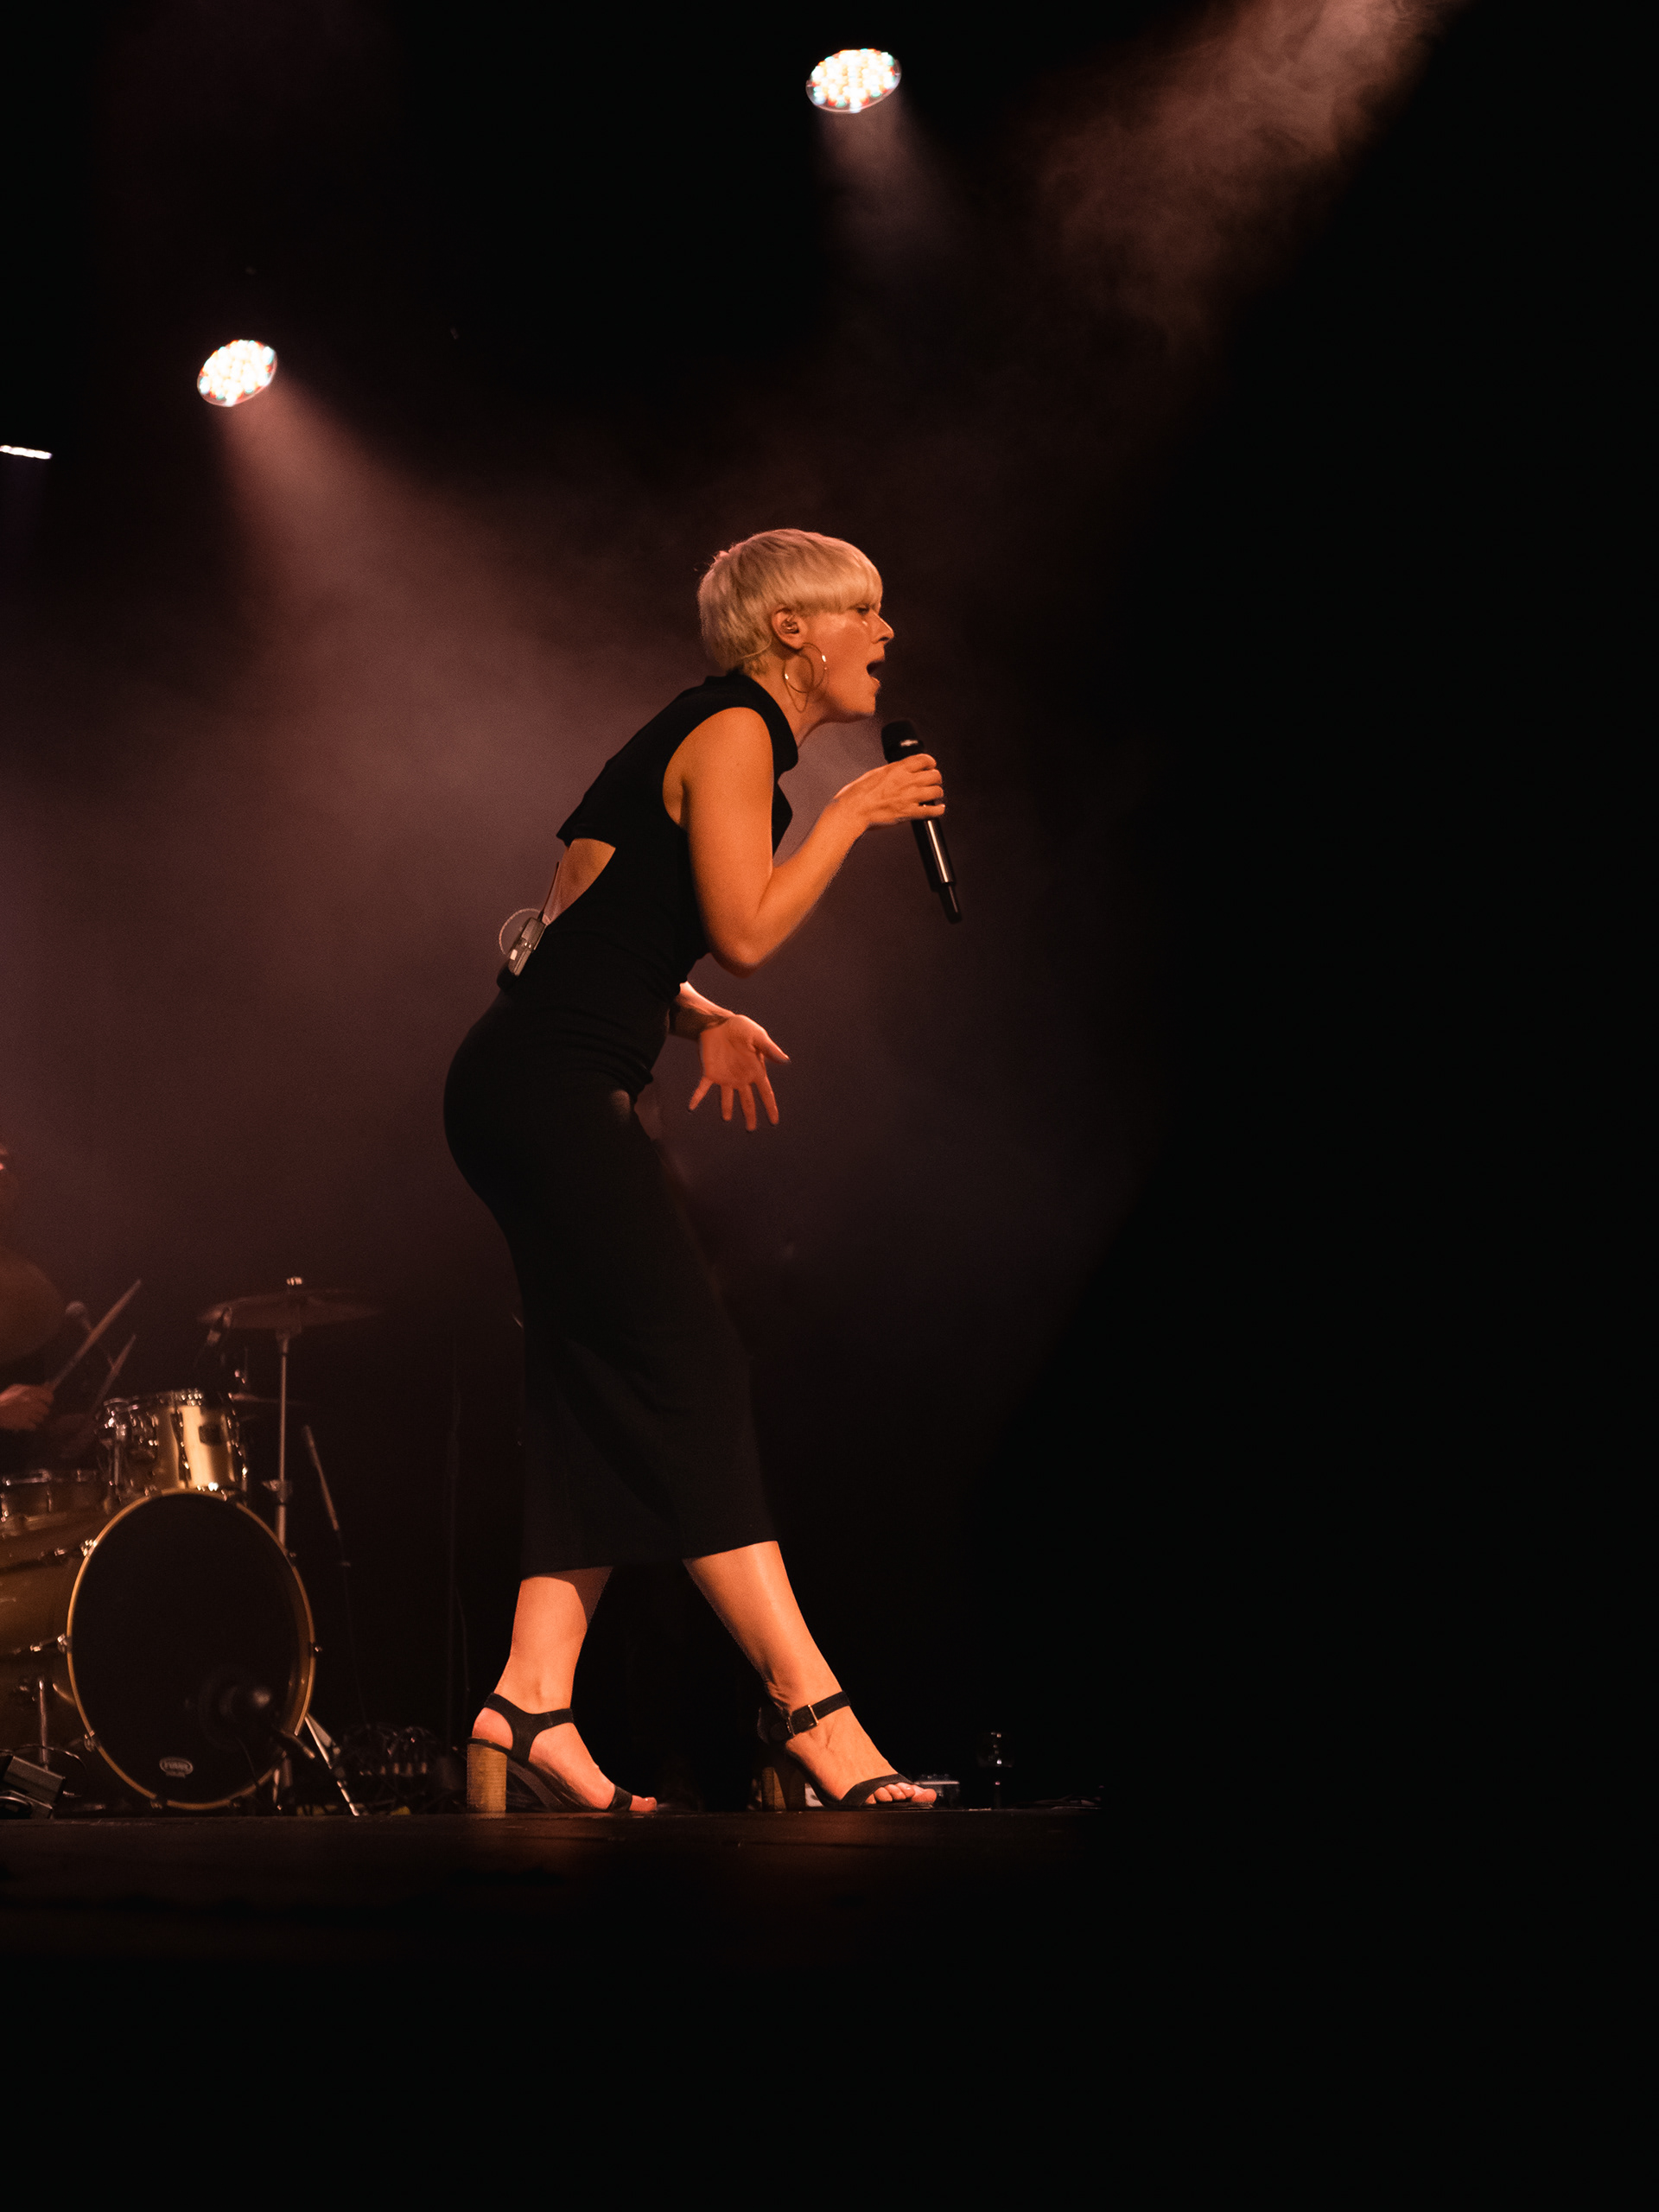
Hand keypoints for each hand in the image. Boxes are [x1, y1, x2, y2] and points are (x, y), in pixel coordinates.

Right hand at [0, 1383, 52, 1432]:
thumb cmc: (4, 1400)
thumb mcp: (17, 1389)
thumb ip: (33, 1389)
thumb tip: (50, 1386)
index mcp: (29, 1391)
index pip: (49, 1395)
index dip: (48, 1400)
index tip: (45, 1403)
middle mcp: (31, 1401)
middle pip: (45, 1410)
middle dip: (40, 1412)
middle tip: (33, 1412)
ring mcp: (28, 1412)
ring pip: (40, 1419)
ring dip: (34, 1419)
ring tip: (24, 1417)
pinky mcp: (24, 1422)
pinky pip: (33, 1426)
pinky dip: (29, 1426)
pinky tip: (22, 1422)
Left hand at [688, 1015, 789, 1130]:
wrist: (719, 1022)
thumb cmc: (741, 1027)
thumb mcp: (758, 1036)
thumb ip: (770, 1049)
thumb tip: (786, 1061)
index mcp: (755, 1070)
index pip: (765, 1093)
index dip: (770, 1108)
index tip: (774, 1122)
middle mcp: (741, 1077)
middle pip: (747, 1100)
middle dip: (750, 1115)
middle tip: (751, 1129)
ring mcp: (725, 1076)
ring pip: (726, 1098)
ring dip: (726, 1109)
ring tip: (726, 1119)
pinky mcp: (710, 1072)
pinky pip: (702, 1088)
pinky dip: (697, 1098)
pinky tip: (691, 1107)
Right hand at [836, 752, 944, 830]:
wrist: (853, 810)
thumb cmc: (857, 794)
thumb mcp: (874, 773)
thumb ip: (890, 772)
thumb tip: (896, 772)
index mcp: (897, 768)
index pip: (923, 759)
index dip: (930, 762)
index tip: (930, 765)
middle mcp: (907, 781)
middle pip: (934, 775)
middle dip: (935, 777)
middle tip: (933, 781)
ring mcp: (910, 797)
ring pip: (936, 791)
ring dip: (937, 793)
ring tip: (934, 795)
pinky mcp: (909, 813)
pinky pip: (931, 811)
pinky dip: (938, 810)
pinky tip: (939, 809)